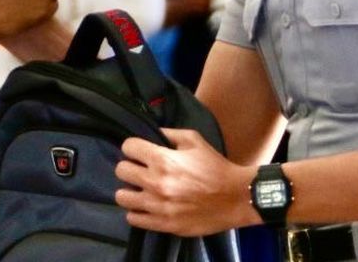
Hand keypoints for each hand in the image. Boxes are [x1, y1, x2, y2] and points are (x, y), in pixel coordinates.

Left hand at [115, 128, 253, 236]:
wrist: (236, 197)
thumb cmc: (215, 167)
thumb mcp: (194, 140)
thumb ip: (169, 134)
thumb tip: (152, 133)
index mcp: (162, 159)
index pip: (128, 147)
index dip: (133, 147)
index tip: (139, 152)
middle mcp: (156, 182)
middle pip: (121, 171)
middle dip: (129, 168)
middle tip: (140, 171)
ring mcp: (158, 205)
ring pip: (122, 197)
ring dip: (129, 191)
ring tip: (140, 191)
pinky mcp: (164, 224)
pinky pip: (133, 218)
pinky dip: (136, 212)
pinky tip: (146, 207)